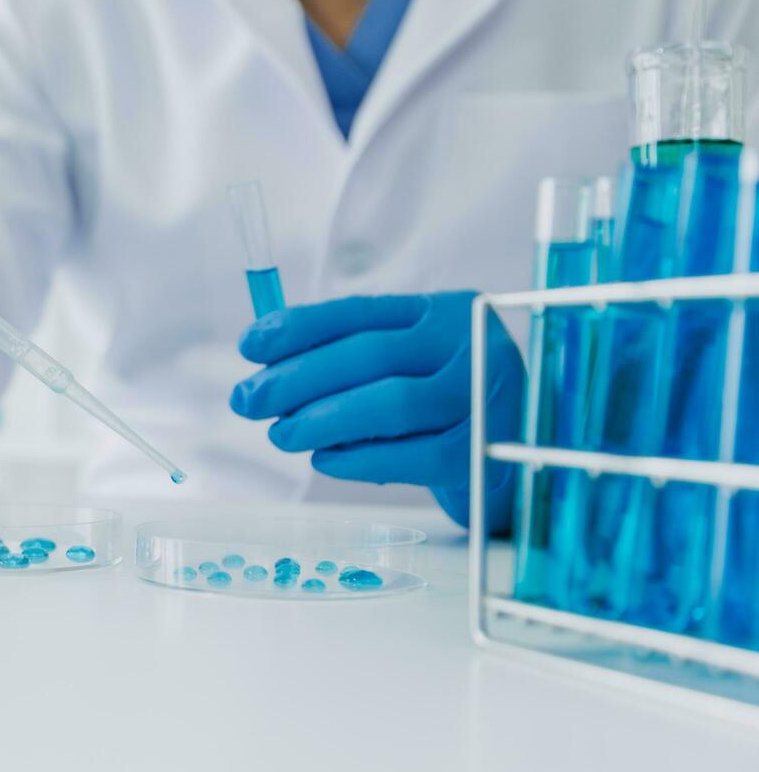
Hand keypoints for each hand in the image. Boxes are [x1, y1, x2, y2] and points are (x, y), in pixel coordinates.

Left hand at [229, 292, 522, 528]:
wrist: (521, 460)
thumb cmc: (445, 407)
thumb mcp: (410, 364)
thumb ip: (352, 355)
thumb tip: (264, 364)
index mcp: (445, 312)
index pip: (360, 312)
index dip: (298, 328)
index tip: (249, 346)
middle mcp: (472, 345)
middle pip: (368, 355)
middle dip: (296, 378)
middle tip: (249, 400)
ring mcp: (485, 398)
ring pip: (389, 403)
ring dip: (322, 419)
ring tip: (280, 434)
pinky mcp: (486, 452)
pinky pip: (412, 456)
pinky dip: (359, 459)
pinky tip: (325, 460)